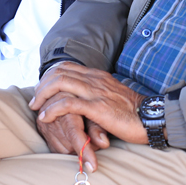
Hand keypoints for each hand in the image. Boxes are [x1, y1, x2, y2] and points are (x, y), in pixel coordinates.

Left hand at [30, 64, 148, 144]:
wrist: (150, 118)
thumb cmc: (132, 111)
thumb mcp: (112, 96)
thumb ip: (97, 93)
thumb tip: (83, 98)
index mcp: (98, 75)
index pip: (67, 66)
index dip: (49, 76)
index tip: (42, 90)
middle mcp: (95, 79)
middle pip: (59, 72)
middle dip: (42, 86)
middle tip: (34, 100)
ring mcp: (96, 92)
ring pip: (60, 83)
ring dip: (43, 95)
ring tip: (36, 108)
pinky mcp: (97, 107)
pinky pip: (68, 104)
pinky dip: (52, 109)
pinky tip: (46, 117)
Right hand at [34, 92, 109, 170]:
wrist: (67, 91)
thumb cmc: (86, 102)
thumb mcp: (95, 112)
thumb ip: (98, 128)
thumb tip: (104, 143)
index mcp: (67, 108)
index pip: (74, 134)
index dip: (85, 151)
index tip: (93, 167)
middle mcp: (51, 116)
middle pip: (69, 146)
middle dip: (83, 147)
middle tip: (93, 138)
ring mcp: (44, 124)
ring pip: (62, 150)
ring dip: (74, 148)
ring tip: (83, 135)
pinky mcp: (42, 129)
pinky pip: (55, 149)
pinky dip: (66, 147)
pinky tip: (72, 137)